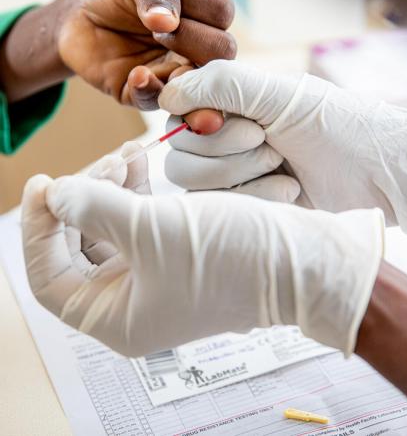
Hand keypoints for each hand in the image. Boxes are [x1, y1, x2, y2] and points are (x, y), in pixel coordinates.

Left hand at [0, 0, 234, 108]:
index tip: (172, 10)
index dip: (203, 10)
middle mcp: (193, 49)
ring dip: (183, 74)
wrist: (79, 21)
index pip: (222, 14)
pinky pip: (157, 101)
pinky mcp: (145, 95)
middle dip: (197, 42)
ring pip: (201, 88)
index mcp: (197, 17)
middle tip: (162, 34)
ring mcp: (172, 75)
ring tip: (155, 52)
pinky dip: (149, 88)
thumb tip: (165, 21)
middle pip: (223, 52)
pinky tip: (137, 74)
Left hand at [22, 174, 383, 356]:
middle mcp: (132, 304)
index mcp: (117, 318)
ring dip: (108, 192)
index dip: (37, 230)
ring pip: (107, 232)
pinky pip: (136, 225)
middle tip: (104, 161)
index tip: (43, 183)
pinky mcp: (175, 255)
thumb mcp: (154, 230)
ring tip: (126, 156)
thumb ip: (93, 208)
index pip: (49, 278)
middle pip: (76, 250)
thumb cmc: (234, 256)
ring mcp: (154, 278)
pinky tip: (140, 165)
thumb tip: (54, 194)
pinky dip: (132, 195)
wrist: (303, 262)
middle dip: (80, 201)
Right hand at [159, 60, 406, 242]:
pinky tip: (289, 192)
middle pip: (180, 158)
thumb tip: (167, 97)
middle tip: (271, 145)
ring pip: (194, 187)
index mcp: (227, 108)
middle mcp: (222, 143)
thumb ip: (220, 86)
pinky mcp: (244, 209)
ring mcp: (231, 179)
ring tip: (282, 167)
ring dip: (241, 176)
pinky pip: (221, 210)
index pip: (178, 119)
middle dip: (227, 154)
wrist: (375, 176)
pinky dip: (255, 199)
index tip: (249, 128)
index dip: (202, 128)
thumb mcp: (278, 95)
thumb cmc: (334, 127)